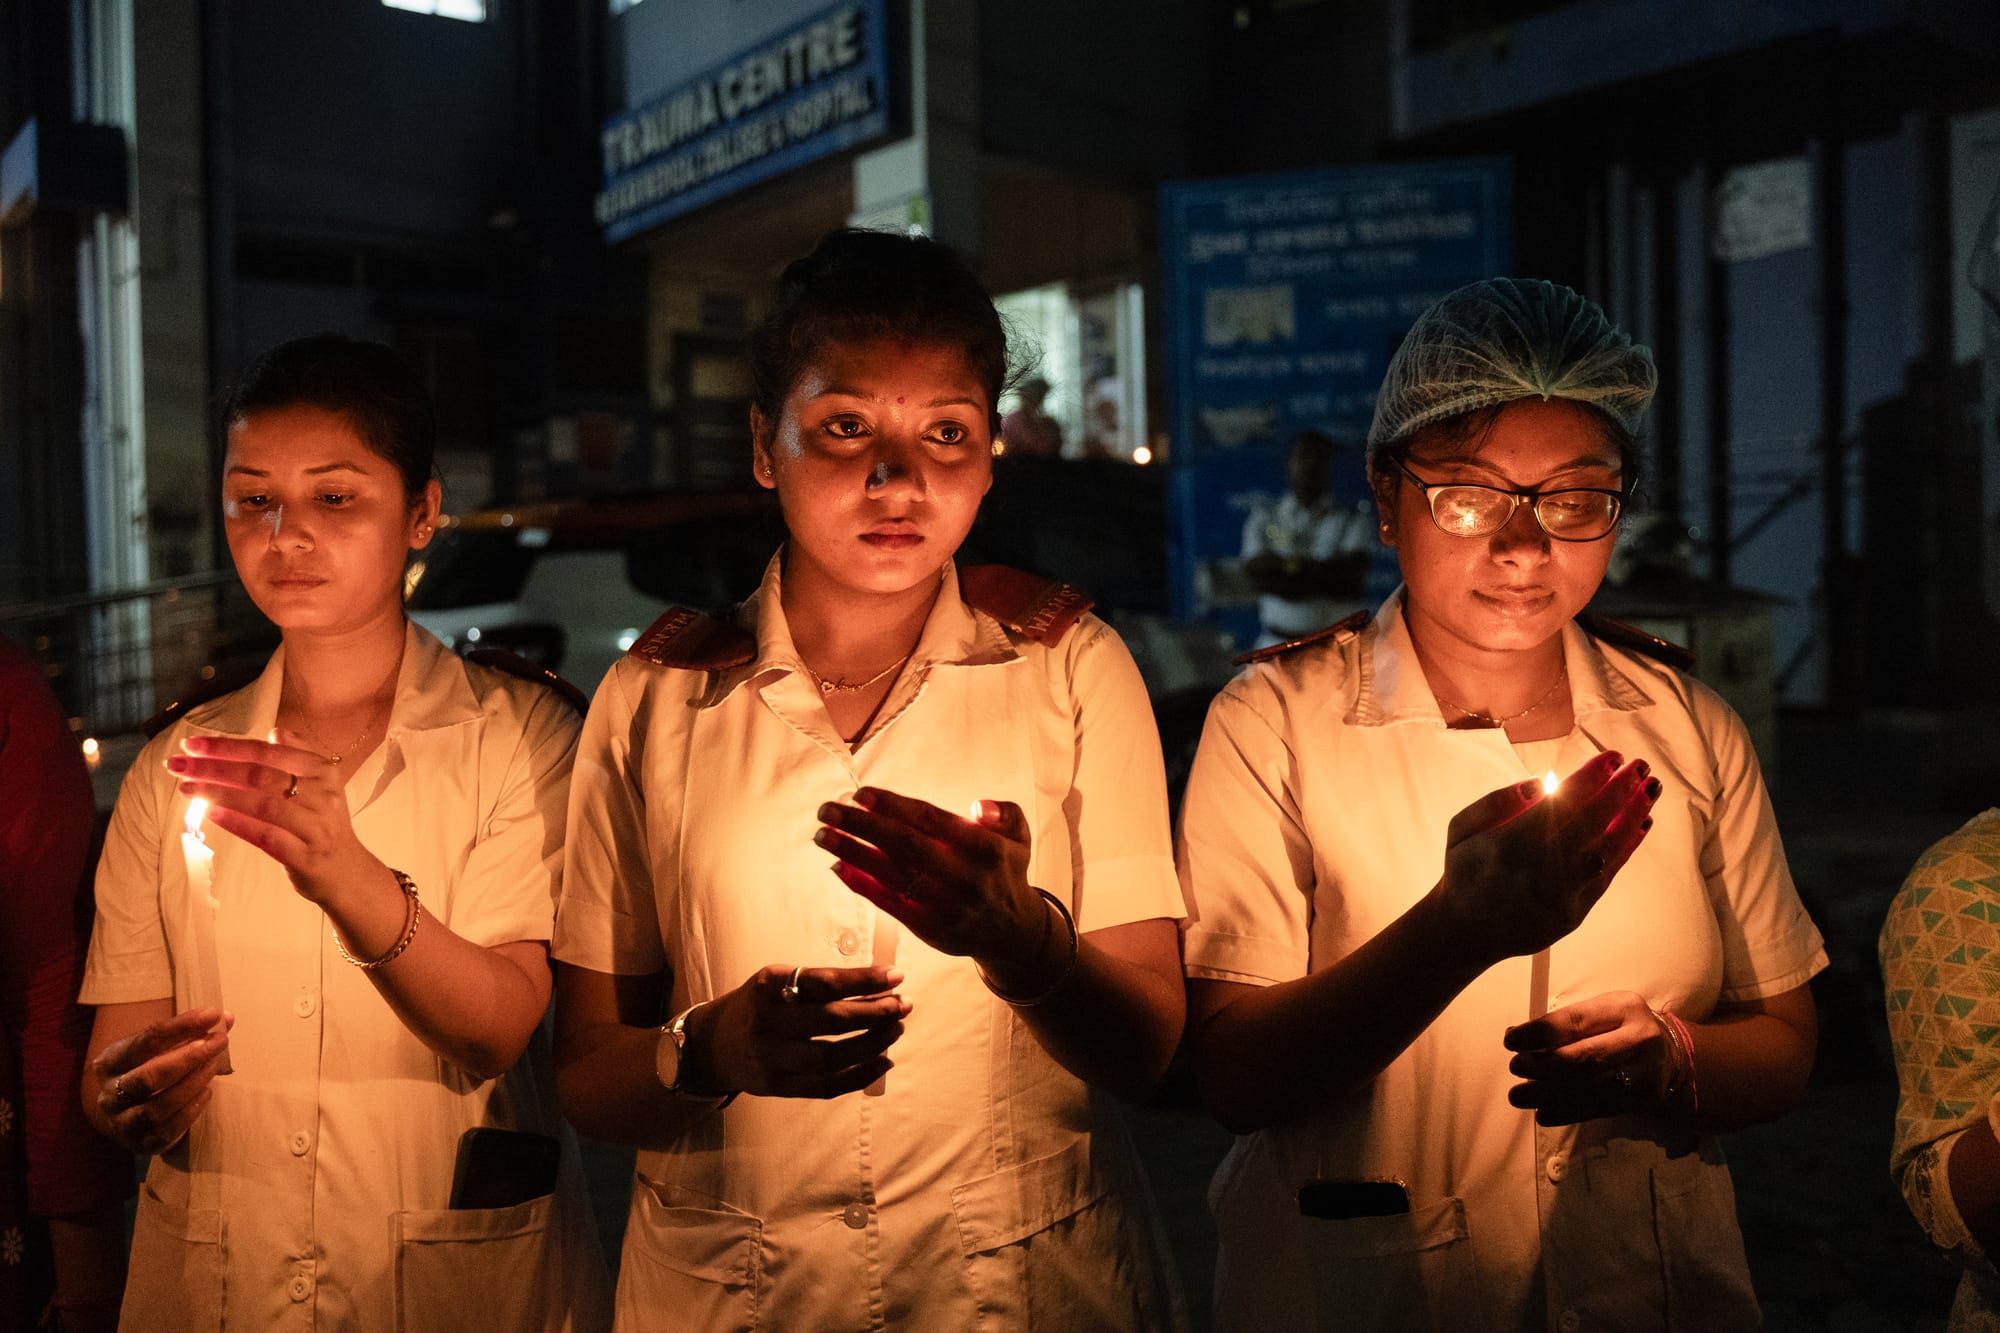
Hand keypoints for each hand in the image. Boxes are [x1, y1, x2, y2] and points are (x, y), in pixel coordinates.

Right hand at [91, 1008, 231, 1154]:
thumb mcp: (157, 1049)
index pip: (146, 1040)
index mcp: (110, 1062)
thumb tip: (228, 1018)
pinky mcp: (141, 1143)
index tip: (213, 1014)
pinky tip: (207, 1091)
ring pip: (158, 1106)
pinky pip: (168, 1130)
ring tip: (214, 1065)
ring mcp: (123, 1122)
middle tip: (219, 1041)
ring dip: (193, 1083)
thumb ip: (190, 1033)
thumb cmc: (148, 1071)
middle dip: (189, 1057)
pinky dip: (192, 1109)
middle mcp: (110, 1094)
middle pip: (149, 1076)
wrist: (126, 1115)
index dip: (181, 1026)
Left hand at [168, 731, 382, 906]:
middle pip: (260, 775)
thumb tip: (274, 732)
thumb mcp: (320, 784)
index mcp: (323, 771)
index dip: (227, 746)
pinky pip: (264, 835)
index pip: (268, 752)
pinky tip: (210, 813)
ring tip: (187, 788)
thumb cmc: (322, 824)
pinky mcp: (304, 855)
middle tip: (178, 765)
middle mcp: (323, 795)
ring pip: (261, 804)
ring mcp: (315, 826)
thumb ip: (299, 754)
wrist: (346, 871)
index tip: (192, 744)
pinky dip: (235, 822)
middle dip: (214, 767)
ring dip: (218, 793)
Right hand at [697, 965, 908, 1098]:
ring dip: (872, 1044)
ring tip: (896, 1029)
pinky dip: (860, 1076)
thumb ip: (819, 982)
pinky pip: (825, 1086)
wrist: (714, 1046)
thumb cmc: (760, 1006)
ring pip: (831, 1056)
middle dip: (875, 1013)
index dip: (865, 980)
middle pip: (831, 1020)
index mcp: (769, 986)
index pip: (825, 983)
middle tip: (903, 1006)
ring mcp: (770, 1058)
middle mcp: (767, 1022)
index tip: (897, 976)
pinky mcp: (777, 1087)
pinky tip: (883, 1062)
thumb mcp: (777, 980)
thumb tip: (881, 983)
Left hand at [814, 789, 1050, 971]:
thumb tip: (977, 806)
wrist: (1012, 933)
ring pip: (891, 874)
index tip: (861, 794)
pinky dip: (862, 885)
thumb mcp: (1019, 837)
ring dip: (852, 853)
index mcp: (986, 849)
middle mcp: (964, 877)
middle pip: (905, 846)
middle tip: (827, 810)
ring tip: (823, 835)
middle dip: (862, 826)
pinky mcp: (929, 928)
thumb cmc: (1005, 872)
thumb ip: (1004, 813)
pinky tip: (838, 866)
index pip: (931, 821)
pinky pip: (889, 903)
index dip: (893, 806)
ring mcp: (944, 905)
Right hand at [1431, 751, 1658, 967]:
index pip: (1563, 800)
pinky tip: (1640, 825)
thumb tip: (1539, 783)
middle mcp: (1542, 867)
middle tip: (1639, 766)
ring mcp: (1562, 893)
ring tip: (1650, 790)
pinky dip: (1627, 848)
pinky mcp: (1574, 912)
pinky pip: (1608, 875)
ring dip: (1633, 815)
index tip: (1612, 757)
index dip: (1592, 776)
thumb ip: (1496, 801)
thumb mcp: (1460, 829)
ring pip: (1608, 848)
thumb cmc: (1465, 873)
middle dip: (1621, 789)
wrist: (1466, 932)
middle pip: (1593, 821)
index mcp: (1512, 842)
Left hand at [1503, 990, 1686, 1124]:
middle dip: (1544, 1065)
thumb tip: (1516, 1035)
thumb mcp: (1600, 1012)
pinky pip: (1599, 1110)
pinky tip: (1542, 1114)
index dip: (1540, 1032)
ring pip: (1591, 1088)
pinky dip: (1567, 1113)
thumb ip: (1562, 1023)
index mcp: (1624, 1008)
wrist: (1671, 1054)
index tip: (1511, 1041)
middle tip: (1516, 1067)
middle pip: (1587, 1057)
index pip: (1577, 1020)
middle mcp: (1639, 1040)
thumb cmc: (1622, 1027)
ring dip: (1549, 1094)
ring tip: (1519, 1095)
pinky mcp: (1642, 1102)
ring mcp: (1645, 1074)